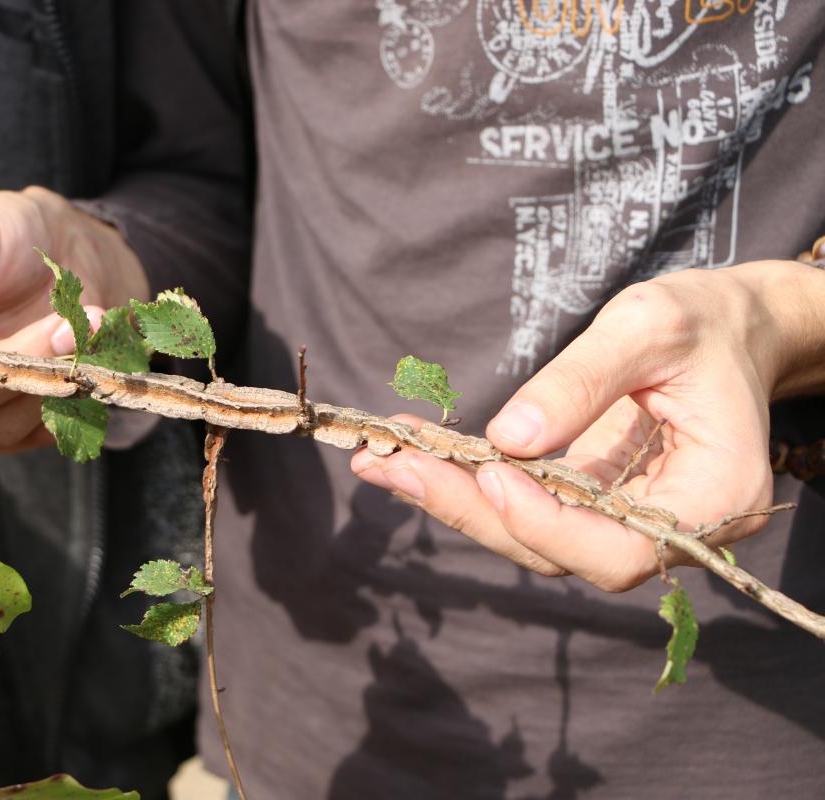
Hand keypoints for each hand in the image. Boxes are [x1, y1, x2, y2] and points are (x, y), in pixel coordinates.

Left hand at [353, 260, 824, 590]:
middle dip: (471, 510)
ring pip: (530, 537)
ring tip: (381, 458)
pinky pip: (524, 507)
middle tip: (392, 465)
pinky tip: (408, 454)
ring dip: (451, 499)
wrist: (725, 329)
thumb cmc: (701, 321)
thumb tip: (506, 439)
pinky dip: (464, 482)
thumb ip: (583, 381)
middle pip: (560, 553)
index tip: (490, 473)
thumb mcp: (649, 327)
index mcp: (713, 498)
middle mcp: (668, 529)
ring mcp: (625, 523)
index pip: (619, 549)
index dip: (547, 524)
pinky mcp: (589, 506)